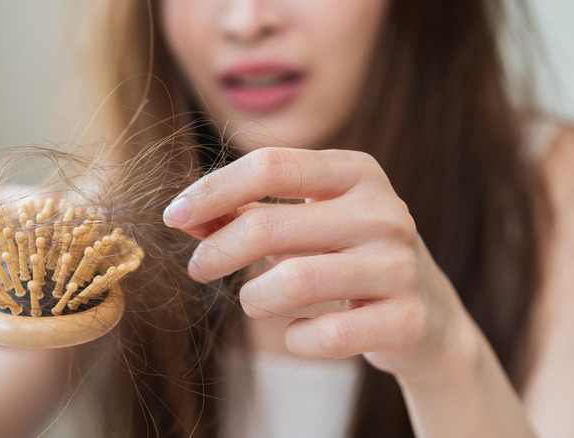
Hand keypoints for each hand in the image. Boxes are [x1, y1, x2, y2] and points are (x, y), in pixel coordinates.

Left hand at [163, 147, 475, 375]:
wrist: (427, 316)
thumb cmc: (349, 257)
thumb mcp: (308, 222)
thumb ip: (247, 213)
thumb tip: (185, 217)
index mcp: (356, 172)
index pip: (270, 165)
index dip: (212, 190)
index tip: (174, 216)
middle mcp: (384, 211)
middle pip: (269, 225)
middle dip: (217, 250)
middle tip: (197, 268)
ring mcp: (400, 265)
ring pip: (294, 282)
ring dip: (253, 298)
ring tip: (252, 300)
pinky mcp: (406, 319)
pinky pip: (326, 335)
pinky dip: (295, 338)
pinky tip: (295, 331)